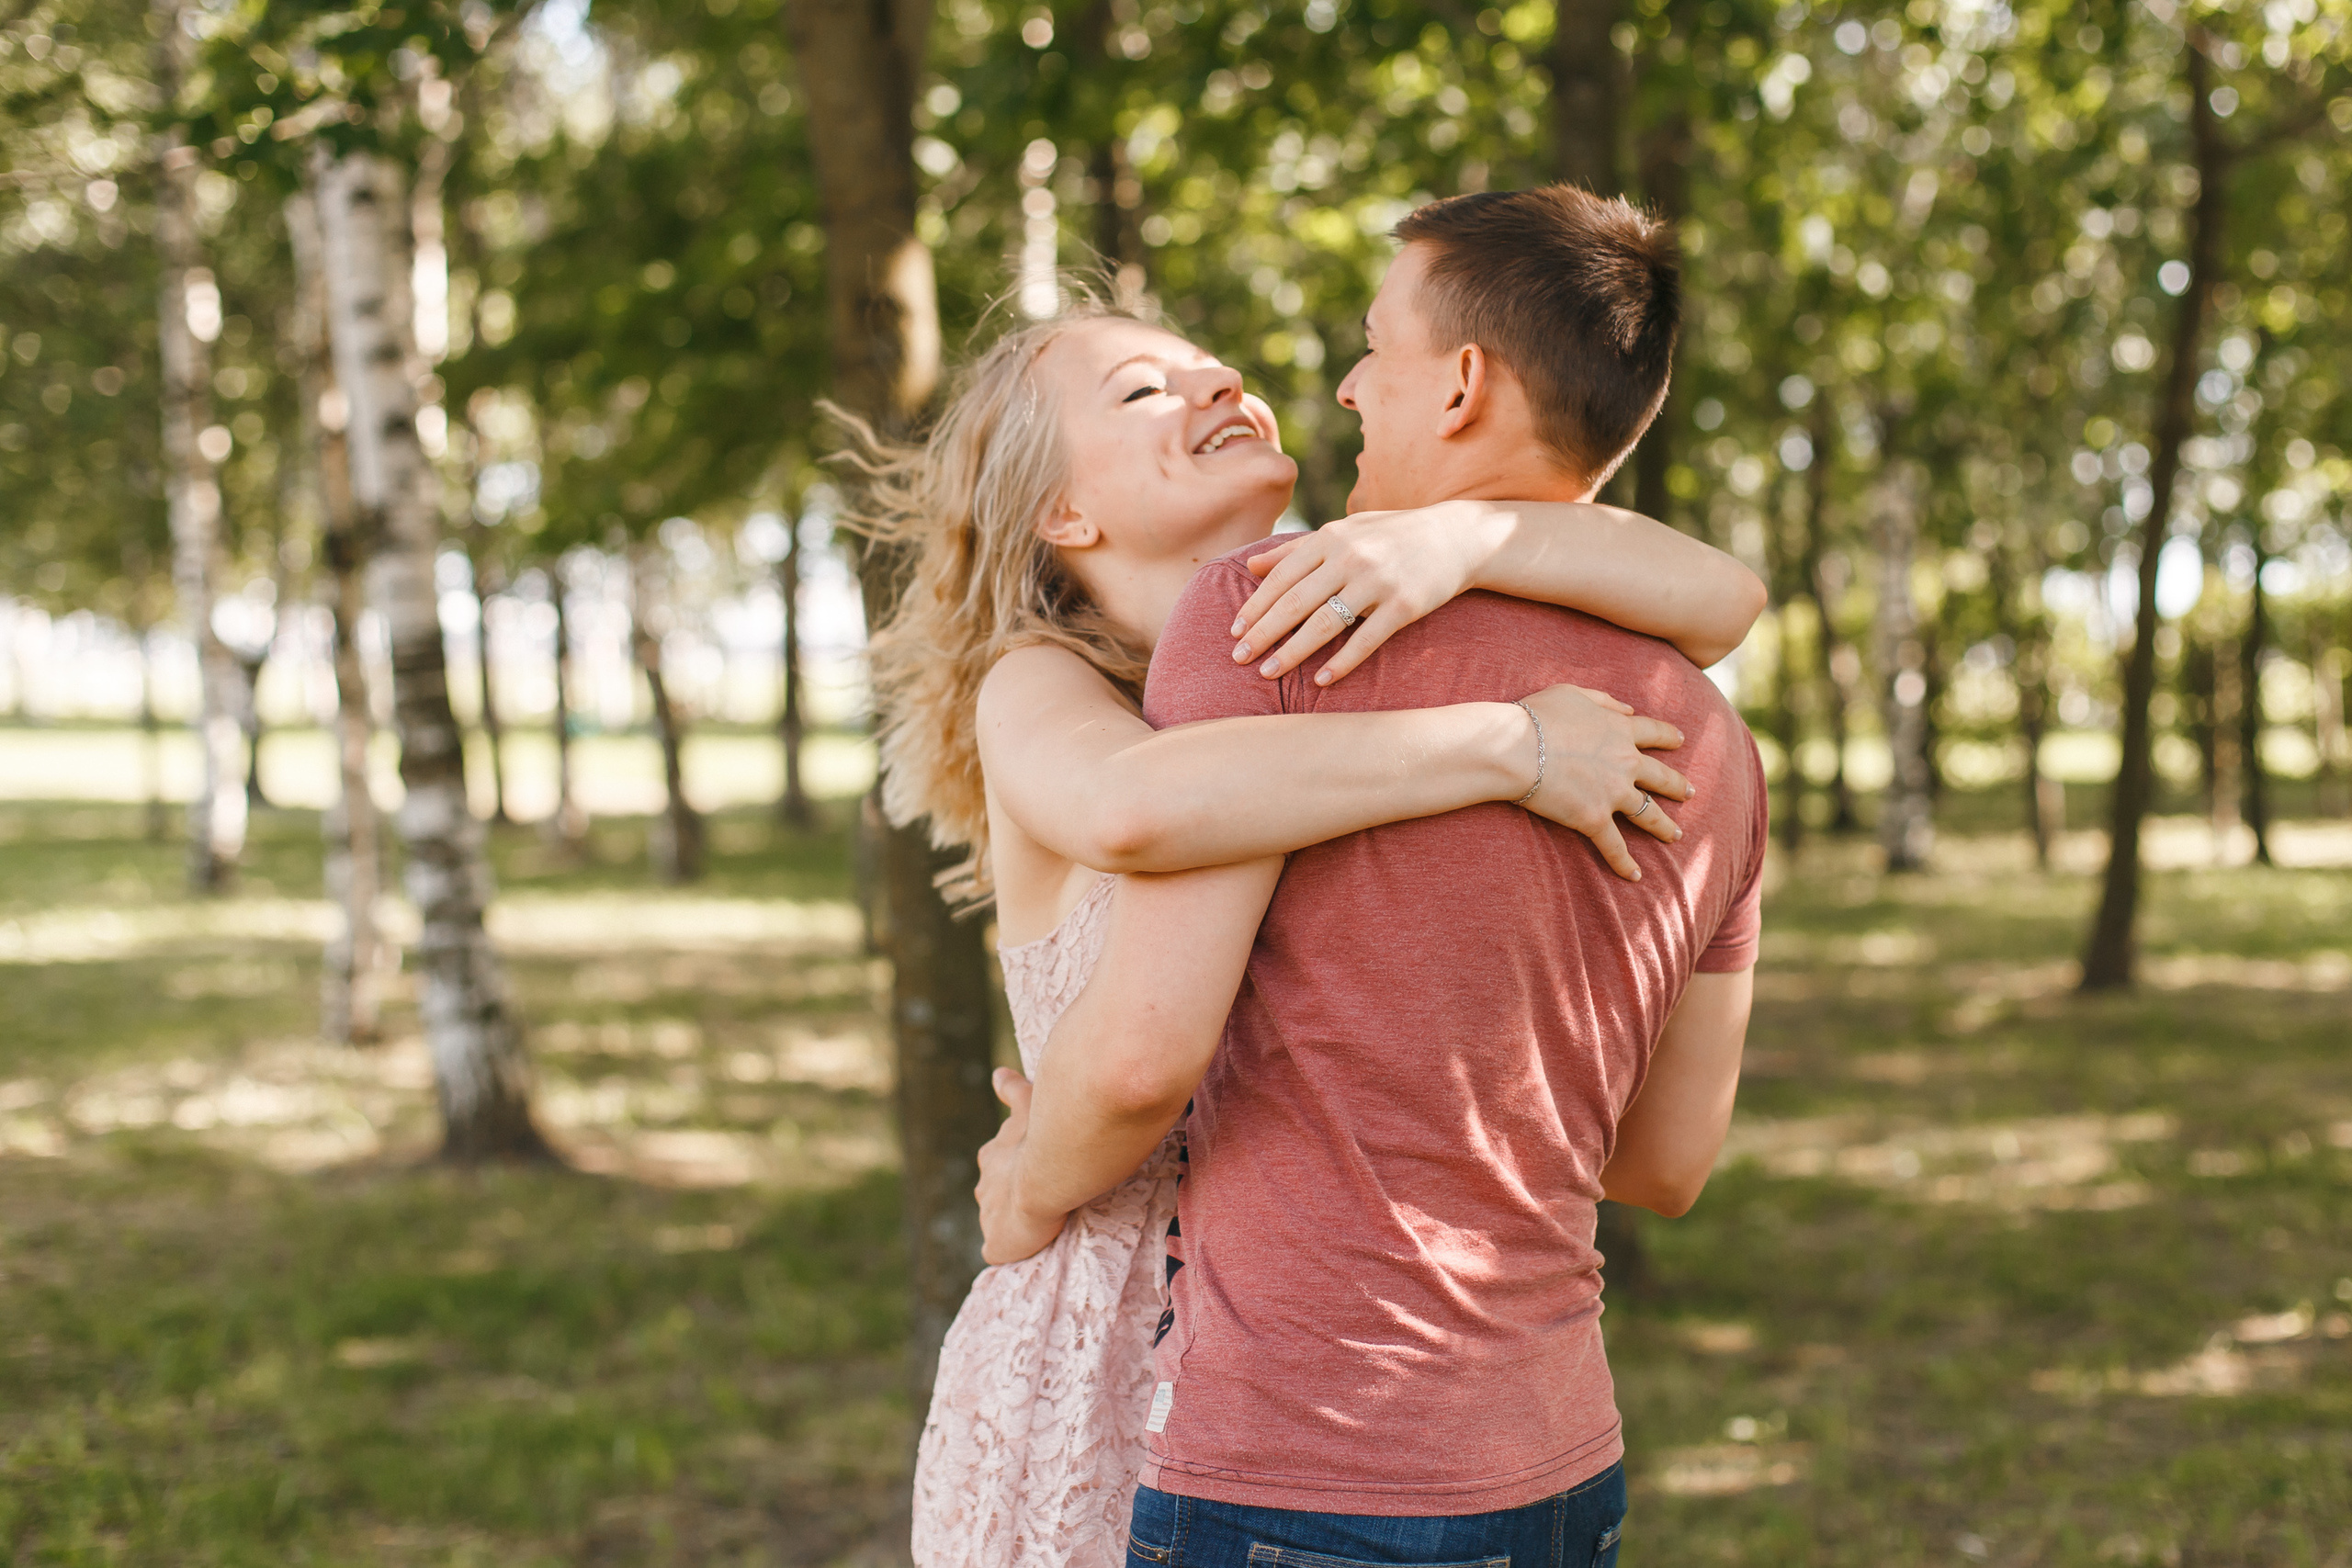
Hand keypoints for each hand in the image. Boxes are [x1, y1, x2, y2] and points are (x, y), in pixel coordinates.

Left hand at [974, 1068, 1067, 1264]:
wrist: (1046, 1175)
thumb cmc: (1043, 1134)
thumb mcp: (1030, 1101)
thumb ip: (1014, 1090)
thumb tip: (999, 1073)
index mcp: (990, 1156)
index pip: (997, 1163)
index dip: (1014, 1167)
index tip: (1031, 1168)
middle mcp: (983, 1186)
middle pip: (993, 1193)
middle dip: (1009, 1195)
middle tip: (1037, 1196)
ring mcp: (988, 1217)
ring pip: (995, 1221)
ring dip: (1011, 1222)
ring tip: (1037, 1224)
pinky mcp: (996, 1244)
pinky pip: (999, 1250)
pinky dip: (1009, 1248)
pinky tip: (1024, 1247)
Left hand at [1228, 501, 1503, 685]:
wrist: (1457, 536)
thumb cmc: (1392, 535)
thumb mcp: (1345, 531)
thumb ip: (1297, 548)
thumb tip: (1251, 565)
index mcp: (1332, 538)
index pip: (1282, 576)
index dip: (1255, 605)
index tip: (1233, 631)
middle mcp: (1351, 557)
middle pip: (1295, 601)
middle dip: (1262, 632)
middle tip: (1237, 658)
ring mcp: (1378, 581)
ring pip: (1324, 623)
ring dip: (1292, 652)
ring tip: (1267, 673)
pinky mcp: (1404, 605)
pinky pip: (1366, 639)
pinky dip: (1342, 661)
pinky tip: (1321, 680)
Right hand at [1515, 684, 1692, 882]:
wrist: (1515, 748)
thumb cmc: (1537, 717)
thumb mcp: (1572, 693)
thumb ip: (1604, 700)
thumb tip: (1628, 709)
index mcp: (1620, 730)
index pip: (1654, 732)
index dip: (1668, 736)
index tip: (1680, 740)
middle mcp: (1625, 762)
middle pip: (1660, 776)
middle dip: (1678, 786)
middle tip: (1691, 793)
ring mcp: (1613, 793)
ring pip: (1648, 814)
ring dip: (1663, 826)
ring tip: (1675, 835)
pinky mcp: (1594, 819)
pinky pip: (1615, 847)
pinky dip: (1625, 863)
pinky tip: (1636, 876)